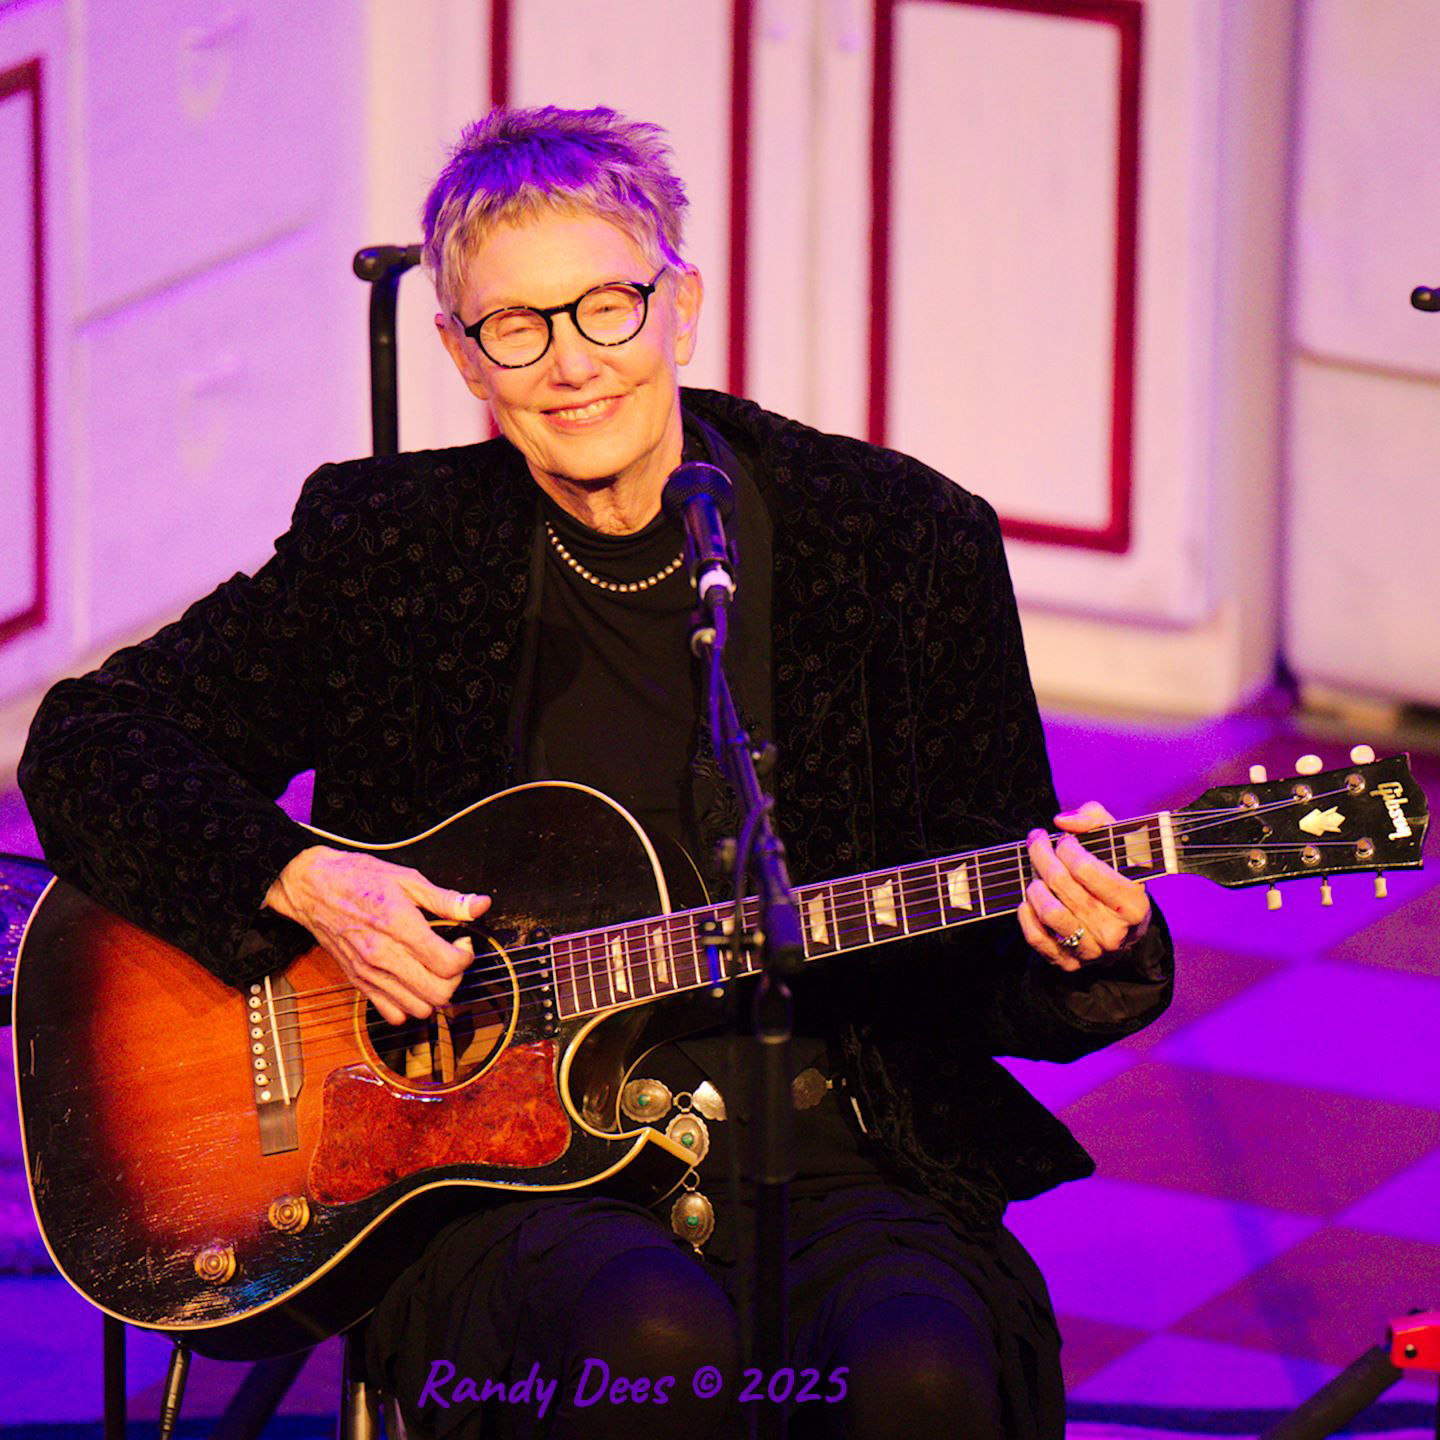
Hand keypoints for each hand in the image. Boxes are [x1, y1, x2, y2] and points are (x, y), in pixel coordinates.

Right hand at [265, 846, 489, 1023]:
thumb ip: (447, 899)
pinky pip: (392, 1014)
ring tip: (432, 969)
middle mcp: (383, 955)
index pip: (448, 963)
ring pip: (419, 1009)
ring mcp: (369, 973)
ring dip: (434, 993)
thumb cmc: (358, 879)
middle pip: (439, 993)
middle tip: (451, 957)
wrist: (311, 888)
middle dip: (455, 977)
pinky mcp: (358, 982)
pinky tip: (411, 980)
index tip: (463, 942)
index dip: (466, 955)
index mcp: (399, 925)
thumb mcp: (407, 879)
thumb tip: (480, 905)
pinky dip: (408, 1004)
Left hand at [1017, 802, 1150, 971]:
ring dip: (1034, 886)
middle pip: (1062, 884)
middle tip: (1037, 842)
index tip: (1063, 840)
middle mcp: (1115, 931)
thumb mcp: (1118, 843)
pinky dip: (1026, 915)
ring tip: (1035, 874)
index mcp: (1134, 903)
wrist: (1124, 927)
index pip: (1085, 868)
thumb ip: (1095, 819)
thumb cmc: (1117, 876)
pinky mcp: (1070, 963)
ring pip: (1049, 912)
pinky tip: (1029, 900)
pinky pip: (1036, 938)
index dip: (1067, 848)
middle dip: (1042, 856)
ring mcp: (1092, 950)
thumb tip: (1062, 822)